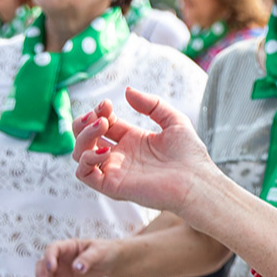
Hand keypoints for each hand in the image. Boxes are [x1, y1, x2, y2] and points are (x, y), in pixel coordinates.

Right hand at [35, 238, 118, 276]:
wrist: (110, 261)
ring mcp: (60, 270)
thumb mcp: (99, 252)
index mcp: (67, 246)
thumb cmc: (104, 251)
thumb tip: (76, 268)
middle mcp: (59, 258)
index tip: (51, 269)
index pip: (52, 249)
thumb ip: (87, 259)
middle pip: (42, 265)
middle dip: (41, 276)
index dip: (49, 258)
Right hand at [71, 89, 213, 214]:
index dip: (100, 112)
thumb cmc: (190, 155)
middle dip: (85, 122)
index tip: (107, 104)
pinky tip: (105, 150)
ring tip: (102, 125)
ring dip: (84, 137)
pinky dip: (87, 159)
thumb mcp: (174, 120)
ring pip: (80, 154)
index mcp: (133, 140)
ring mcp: (115, 171)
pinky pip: (84, 174)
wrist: (196, 182)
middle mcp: (121, 155)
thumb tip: (127, 91)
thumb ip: (152, 104)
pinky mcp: (112, 186)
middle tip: (100, 115)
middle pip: (86, 138)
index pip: (104, 123)